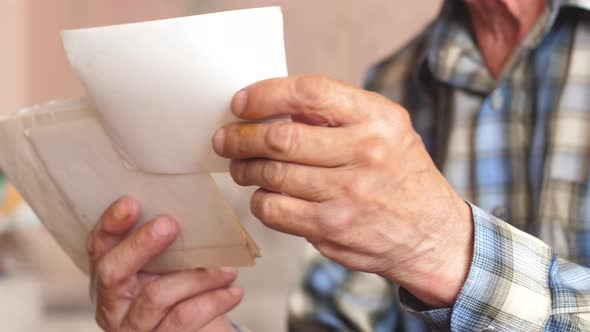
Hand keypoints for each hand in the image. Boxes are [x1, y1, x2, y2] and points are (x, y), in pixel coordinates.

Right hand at [87, 197, 242, 330]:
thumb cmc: (184, 297)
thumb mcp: (170, 270)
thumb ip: (169, 247)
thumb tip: (191, 212)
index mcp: (111, 279)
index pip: (99, 248)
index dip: (111, 224)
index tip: (132, 202)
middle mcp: (112, 306)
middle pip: (112, 272)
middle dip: (140, 244)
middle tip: (170, 224)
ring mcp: (133, 328)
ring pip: (156, 295)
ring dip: (196, 277)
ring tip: (227, 269)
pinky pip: (183, 318)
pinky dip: (212, 301)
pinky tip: (233, 292)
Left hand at [213, 75, 472, 306]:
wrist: (432, 234)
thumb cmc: (401, 175)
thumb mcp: (386, 130)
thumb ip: (337, 115)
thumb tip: (275, 107)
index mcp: (378, 118)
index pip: (309, 92)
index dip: (265, 95)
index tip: (240, 103)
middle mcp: (366, 152)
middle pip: (281, 137)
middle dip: (241, 137)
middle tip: (225, 139)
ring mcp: (349, 194)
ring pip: (272, 175)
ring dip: (245, 169)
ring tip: (240, 167)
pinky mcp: (333, 229)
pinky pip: (275, 210)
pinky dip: (260, 201)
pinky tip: (263, 195)